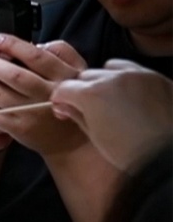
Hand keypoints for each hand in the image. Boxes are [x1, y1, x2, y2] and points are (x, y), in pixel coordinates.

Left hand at [0, 35, 88, 156]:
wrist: (70, 140)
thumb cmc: (70, 99)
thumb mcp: (78, 72)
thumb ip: (62, 53)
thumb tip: (36, 44)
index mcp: (64, 77)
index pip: (37, 57)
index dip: (14, 45)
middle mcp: (48, 95)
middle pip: (14, 75)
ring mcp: (32, 113)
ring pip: (0, 94)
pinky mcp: (20, 129)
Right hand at [51, 60, 172, 170]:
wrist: (166, 154)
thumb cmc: (128, 152)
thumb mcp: (95, 136)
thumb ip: (77, 116)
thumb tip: (66, 107)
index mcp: (93, 94)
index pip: (64, 88)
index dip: (60, 100)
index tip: (64, 109)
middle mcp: (114, 78)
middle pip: (86, 76)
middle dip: (82, 89)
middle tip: (87, 107)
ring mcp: (138, 74)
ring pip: (111, 67)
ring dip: (106, 79)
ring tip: (111, 98)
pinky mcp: (157, 77)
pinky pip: (135, 71)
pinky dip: (128, 80)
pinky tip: (131, 98)